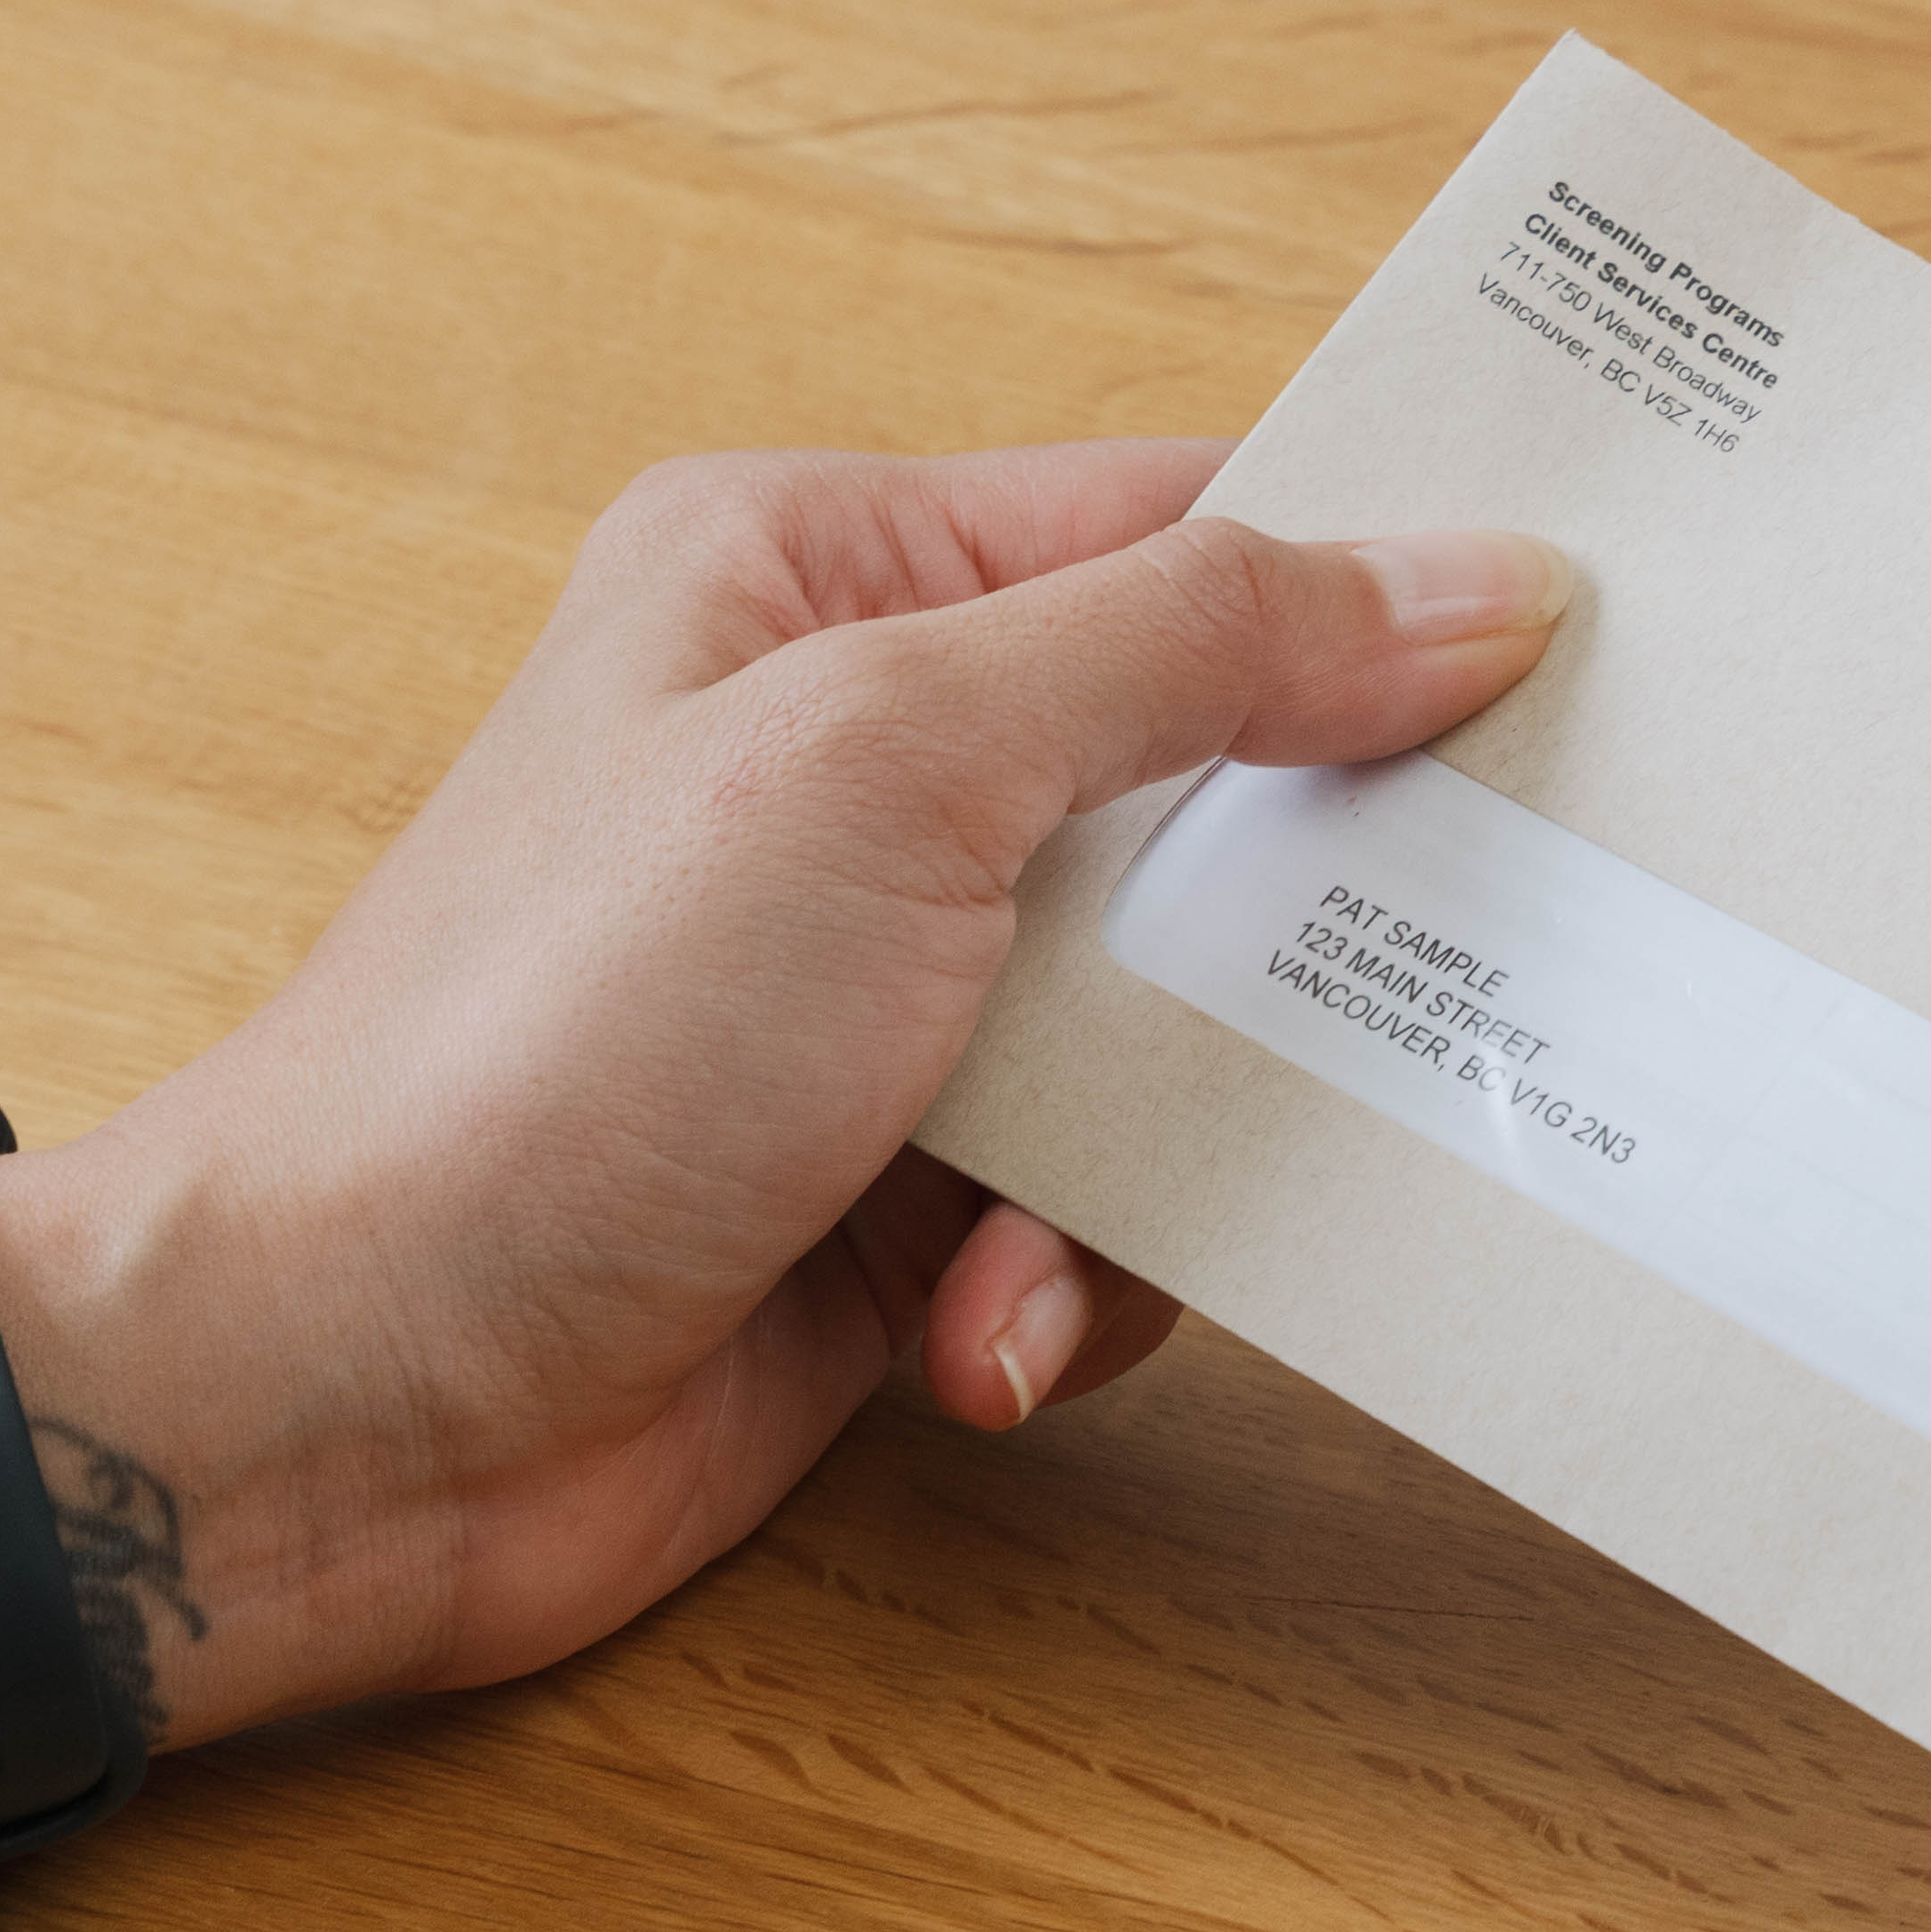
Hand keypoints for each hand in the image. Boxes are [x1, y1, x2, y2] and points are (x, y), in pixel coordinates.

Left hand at [0, 444, 1561, 1750]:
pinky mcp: (893, 1200)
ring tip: (1046, 1232)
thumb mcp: (892, 761)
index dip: (1387, 598)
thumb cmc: (541, 1044)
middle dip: (1311, 930)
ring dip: (1171, 1160)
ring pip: (1198, 1036)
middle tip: (1436, 992)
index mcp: (822, 577)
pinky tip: (964, 1339)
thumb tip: (1465, 573)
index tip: (1592, 664)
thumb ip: (1193, 648)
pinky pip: (1115, 1216)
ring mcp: (876, 994)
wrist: (338, 1401)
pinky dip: (1069, 1288)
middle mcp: (854, 766)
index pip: (1187, 530)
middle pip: (1222, 794)